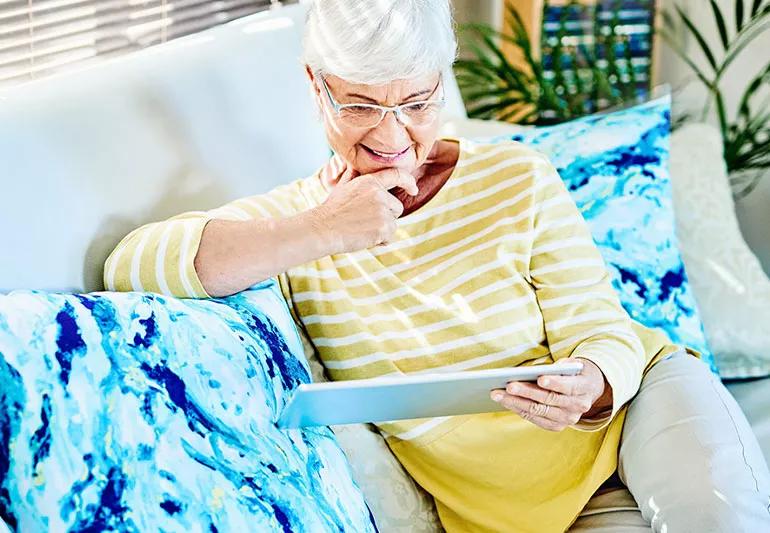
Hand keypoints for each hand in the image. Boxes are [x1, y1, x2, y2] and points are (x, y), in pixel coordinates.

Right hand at [311, 157, 418, 253]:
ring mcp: (382, 210)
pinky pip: (390, 236)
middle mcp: (379, 193)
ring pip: (393, 223)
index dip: (408, 181)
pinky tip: (364, 237)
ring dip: (382, 229)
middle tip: (364, 220)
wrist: (323, 229)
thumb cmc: (331, 210)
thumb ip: (354, 176)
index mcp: (370, 181)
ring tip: (362, 229)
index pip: (396, 175)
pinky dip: (380, 241)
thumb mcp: (342, 186)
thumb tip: (355, 165)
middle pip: (397, 207)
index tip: (413, 189)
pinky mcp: (384, 227)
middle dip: (386, 216)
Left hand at [489, 358, 611, 431]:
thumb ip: (564, 365)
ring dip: (516, 402)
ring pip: (538, 411)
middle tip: (508, 385)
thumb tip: (546, 370)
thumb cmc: (575, 372)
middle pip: (548, 400)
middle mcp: (577, 407)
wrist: (589, 390)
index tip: (540, 378)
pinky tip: (506, 402)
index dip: (554, 383)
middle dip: (526, 392)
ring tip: (498, 394)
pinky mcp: (557, 426)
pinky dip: (519, 410)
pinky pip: (535, 419)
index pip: (568, 387)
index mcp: (584, 389)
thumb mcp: (575, 364)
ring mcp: (567, 419)